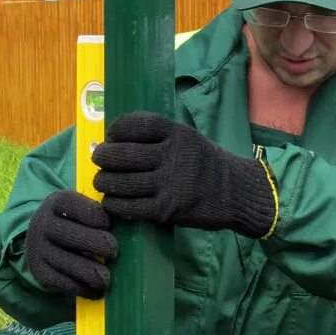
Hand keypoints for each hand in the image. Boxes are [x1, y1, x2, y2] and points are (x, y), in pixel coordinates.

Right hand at [25, 190, 117, 298]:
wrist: (41, 237)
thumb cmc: (74, 221)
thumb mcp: (81, 208)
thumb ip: (100, 214)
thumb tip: (128, 224)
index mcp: (57, 203)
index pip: (74, 205)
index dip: (95, 215)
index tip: (108, 224)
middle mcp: (43, 224)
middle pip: (71, 234)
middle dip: (96, 243)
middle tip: (114, 252)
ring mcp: (38, 248)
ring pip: (66, 262)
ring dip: (90, 272)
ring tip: (107, 279)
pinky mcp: (38, 270)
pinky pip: (60, 282)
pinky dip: (81, 288)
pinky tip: (96, 291)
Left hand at [94, 112, 276, 236]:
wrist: (237, 193)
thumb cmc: (207, 164)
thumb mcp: (189, 138)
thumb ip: (160, 137)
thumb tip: (116, 140)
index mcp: (178, 133)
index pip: (137, 124)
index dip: (117, 128)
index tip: (110, 135)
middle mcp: (173, 155)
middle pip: (123, 154)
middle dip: (104, 157)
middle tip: (99, 159)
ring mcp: (169, 184)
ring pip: (122, 182)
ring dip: (104, 182)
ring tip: (101, 182)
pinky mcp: (167, 210)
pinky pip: (130, 206)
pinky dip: (115, 204)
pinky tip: (111, 201)